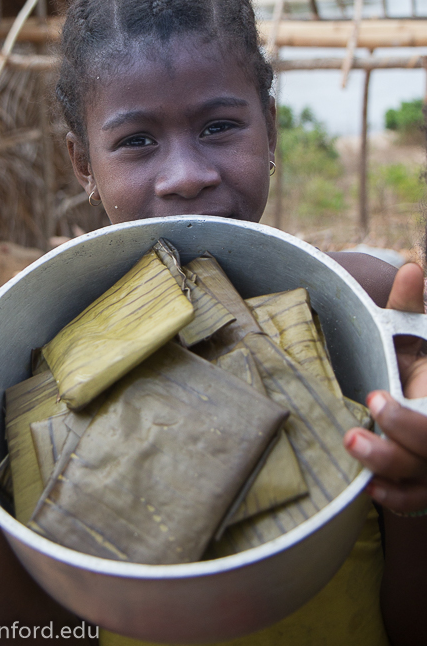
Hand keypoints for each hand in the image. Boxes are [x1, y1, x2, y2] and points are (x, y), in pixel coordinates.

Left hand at [344, 262, 426, 513]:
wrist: (414, 400)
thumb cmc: (413, 368)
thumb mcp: (415, 338)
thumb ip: (410, 310)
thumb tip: (410, 268)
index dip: (411, 419)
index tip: (374, 397)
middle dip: (398, 442)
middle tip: (354, 432)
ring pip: (425, 480)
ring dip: (389, 468)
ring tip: (351, 450)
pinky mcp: (424, 485)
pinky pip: (417, 502)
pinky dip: (397, 498)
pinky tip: (371, 488)